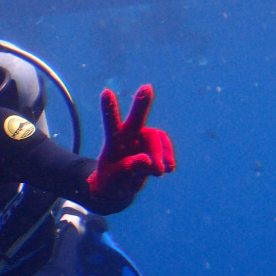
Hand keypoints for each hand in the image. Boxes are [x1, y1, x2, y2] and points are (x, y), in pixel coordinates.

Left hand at [87, 85, 174, 200]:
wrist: (119, 188)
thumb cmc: (111, 182)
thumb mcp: (113, 181)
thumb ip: (128, 171)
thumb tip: (148, 161)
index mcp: (113, 143)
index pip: (111, 125)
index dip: (109, 110)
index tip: (105, 92)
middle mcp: (128, 137)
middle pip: (136, 120)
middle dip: (141, 104)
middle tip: (147, 87)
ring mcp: (142, 141)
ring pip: (155, 138)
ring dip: (160, 153)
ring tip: (160, 172)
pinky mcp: (154, 148)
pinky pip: (165, 147)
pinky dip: (168, 156)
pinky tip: (169, 168)